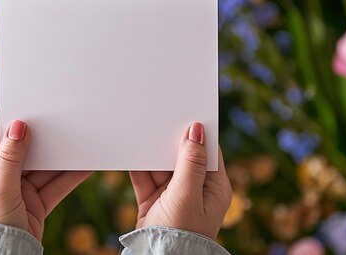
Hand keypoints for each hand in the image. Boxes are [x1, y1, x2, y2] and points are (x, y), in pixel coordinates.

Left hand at [0, 110, 91, 240]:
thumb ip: (10, 159)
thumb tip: (18, 125)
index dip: (11, 116)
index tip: (31, 102)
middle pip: (19, 146)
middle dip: (40, 135)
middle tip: (60, 117)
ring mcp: (13, 188)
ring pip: (40, 164)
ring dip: (58, 154)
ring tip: (78, 136)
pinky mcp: (31, 201)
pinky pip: (52, 183)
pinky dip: (69, 175)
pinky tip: (85, 163)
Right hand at [129, 122, 231, 239]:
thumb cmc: (180, 232)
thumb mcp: (187, 193)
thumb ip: (191, 161)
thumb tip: (197, 129)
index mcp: (214, 188)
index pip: (209, 152)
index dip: (198, 133)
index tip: (187, 113)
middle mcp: (195, 190)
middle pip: (183, 156)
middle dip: (170, 140)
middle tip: (160, 118)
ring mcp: (174, 195)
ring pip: (162, 165)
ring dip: (152, 152)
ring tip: (142, 130)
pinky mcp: (154, 201)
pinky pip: (146, 177)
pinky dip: (138, 165)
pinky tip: (131, 150)